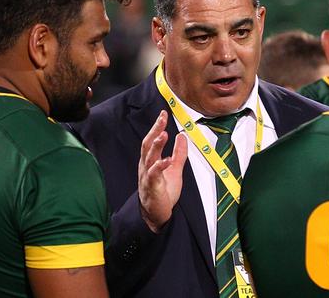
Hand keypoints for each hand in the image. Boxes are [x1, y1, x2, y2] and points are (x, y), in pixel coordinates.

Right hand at [138, 110, 187, 232]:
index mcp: (150, 161)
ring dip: (156, 146)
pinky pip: (153, 175)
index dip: (157, 126)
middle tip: (161, 118)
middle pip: (148, 144)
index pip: (152, 140)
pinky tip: (166, 159)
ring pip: (149, 157)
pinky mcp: (151, 187)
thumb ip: (179, 153)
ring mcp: (147, 176)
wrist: (156, 214)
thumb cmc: (163, 192)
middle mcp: (146, 166)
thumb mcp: (174, 169)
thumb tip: (182, 136)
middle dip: (155, 130)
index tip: (163, 114)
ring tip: (163, 134)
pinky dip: (159, 166)